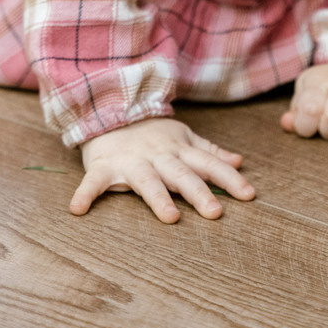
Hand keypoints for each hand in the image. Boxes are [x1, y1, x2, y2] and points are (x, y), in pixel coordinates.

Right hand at [70, 117, 254, 223]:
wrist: (111, 109)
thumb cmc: (151, 132)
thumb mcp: (184, 138)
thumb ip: (210, 152)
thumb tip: (240, 161)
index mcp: (179, 151)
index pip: (209, 165)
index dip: (229, 179)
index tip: (249, 195)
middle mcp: (159, 157)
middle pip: (183, 176)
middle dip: (200, 193)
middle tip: (216, 212)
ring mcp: (131, 162)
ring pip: (147, 181)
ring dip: (158, 198)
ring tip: (171, 217)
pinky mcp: (104, 167)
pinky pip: (93, 182)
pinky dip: (85, 194)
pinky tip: (77, 210)